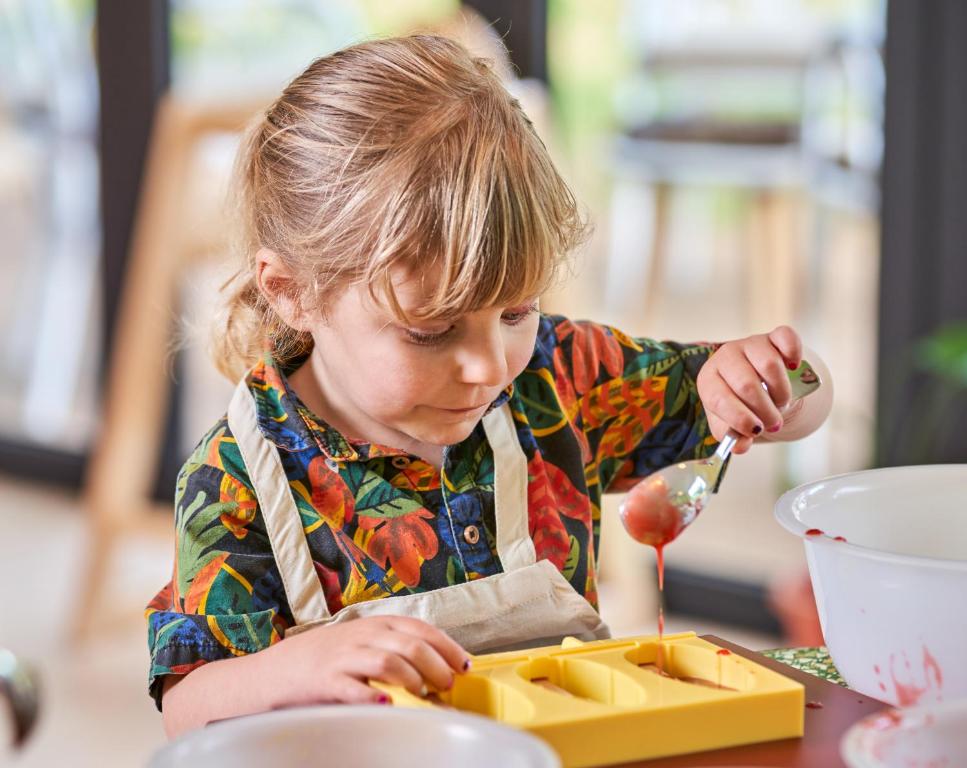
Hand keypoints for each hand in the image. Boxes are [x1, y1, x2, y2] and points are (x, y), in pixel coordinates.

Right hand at [259, 616, 470, 706]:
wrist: (277, 670)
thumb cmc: (329, 658)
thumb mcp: (364, 642)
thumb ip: (395, 648)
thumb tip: (438, 667)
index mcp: (376, 625)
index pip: (421, 629)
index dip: (447, 647)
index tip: (465, 665)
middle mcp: (363, 636)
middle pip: (410, 645)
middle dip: (436, 666)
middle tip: (447, 685)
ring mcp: (344, 657)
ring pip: (388, 662)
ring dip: (412, 680)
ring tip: (423, 695)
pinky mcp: (325, 681)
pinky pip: (353, 688)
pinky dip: (373, 696)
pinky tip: (388, 704)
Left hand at [696, 325, 802, 454]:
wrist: (755, 379)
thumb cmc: (738, 402)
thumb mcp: (729, 421)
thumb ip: (732, 435)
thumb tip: (741, 447)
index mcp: (708, 379)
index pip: (718, 398)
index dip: (739, 417)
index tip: (756, 431)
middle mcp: (725, 357)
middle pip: (746, 384)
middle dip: (764, 410)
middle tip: (773, 423)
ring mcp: (750, 344)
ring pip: (769, 365)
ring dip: (781, 392)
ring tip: (780, 403)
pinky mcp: (773, 337)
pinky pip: (786, 338)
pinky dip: (793, 353)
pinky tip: (793, 368)